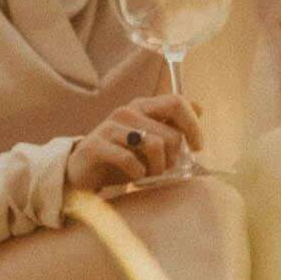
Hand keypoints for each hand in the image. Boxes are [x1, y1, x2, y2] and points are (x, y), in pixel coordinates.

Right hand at [63, 97, 200, 200]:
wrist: (81, 173)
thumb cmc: (120, 158)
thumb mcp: (148, 140)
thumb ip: (170, 125)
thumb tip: (199, 108)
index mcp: (142, 106)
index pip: (177, 102)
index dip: (193, 125)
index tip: (197, 147)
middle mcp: (127, 112)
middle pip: (170, 132)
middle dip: (174, 157)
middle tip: (165, 169)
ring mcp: (110, 127)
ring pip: (154, 145)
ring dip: (157, 167)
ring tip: (148, 174)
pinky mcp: (96, 145)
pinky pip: (129, 160)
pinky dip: (138, 173)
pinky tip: (134, 176)